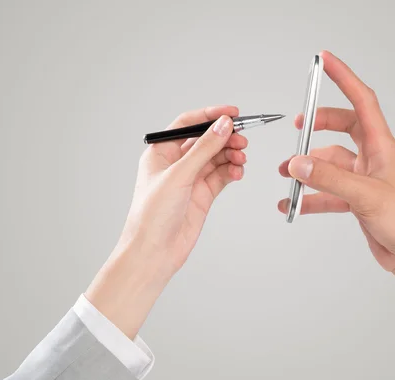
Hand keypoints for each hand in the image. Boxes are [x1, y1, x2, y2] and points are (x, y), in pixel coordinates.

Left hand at [86, 106, 247, 337]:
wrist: (154, 253)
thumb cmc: (151, 216)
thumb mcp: (179, 175)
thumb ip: (204, 149)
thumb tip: (223, 125)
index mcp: (161, 152)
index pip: (188, 124)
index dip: (210, 115)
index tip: (232, 113)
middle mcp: (176, 164)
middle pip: (206, 140)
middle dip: (225, 138)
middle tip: (242, 139)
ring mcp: (190, 180)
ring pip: (216, 158)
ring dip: (231, 155)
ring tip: (241, 158)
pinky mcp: (202, 195)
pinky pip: (221, 176)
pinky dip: (232, 172)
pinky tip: (238, 172)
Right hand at [278, 51, 394, 326]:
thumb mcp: (366, 195)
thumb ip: (329, 178)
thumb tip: (298, 163)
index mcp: (382, 147)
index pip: (362, 102)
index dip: (344, 79)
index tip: (325, 61)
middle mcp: (373, 159)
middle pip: (342, 128)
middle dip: (318, 126)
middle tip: (298, 128)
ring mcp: (364, 179)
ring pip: (330, 164)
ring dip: (308, 168)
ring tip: (286, 176)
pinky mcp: (357, 200)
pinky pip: (327, 192)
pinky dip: (309, 196)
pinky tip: (294, 204)